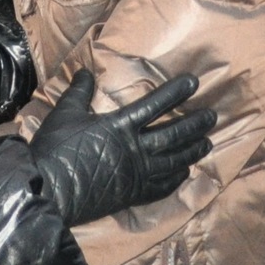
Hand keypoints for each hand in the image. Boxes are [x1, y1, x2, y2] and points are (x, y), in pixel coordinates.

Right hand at [27, 72, 215, 226]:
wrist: (51, 189)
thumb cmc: (57, 148)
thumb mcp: (65, 113)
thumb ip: (79, 91)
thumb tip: (85, 71)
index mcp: (120, 125)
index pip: (155, 104)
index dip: (175, 92)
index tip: (193, 83)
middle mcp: (136, 148)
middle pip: (173, 134)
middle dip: (194, 124)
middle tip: (212, 116)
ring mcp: (137, 173)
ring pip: (174, 160)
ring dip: (192, 150)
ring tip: (207, 142)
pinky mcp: (134, 193)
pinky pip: (163, 186)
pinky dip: (177, 178)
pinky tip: (185, 172)